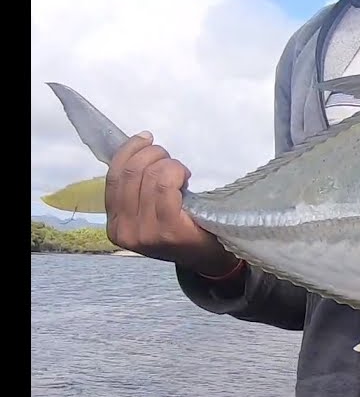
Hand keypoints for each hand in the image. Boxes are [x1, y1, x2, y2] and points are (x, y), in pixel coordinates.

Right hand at [105, 132, 239, 277]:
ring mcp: (145, 232)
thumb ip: (138, 190)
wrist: (210, 258)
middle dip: (152, 155)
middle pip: (130, 173)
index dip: (129, 151)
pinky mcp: (168, 229)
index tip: (146, 138)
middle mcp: (124, 231)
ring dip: (169, 164)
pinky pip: (165, 186)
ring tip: (181, 173)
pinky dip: (176, 173)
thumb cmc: (183, 229)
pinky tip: (186, 179)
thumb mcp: (150, 213)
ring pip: (149, 176)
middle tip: (170, 158)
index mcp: (115, 225)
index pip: (113, 178)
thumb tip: (138, 150)